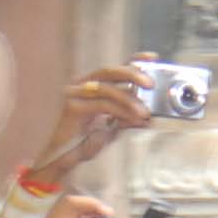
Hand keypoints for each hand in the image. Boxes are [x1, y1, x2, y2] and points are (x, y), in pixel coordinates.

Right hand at [30, 67, 156, 184]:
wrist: (64, 159)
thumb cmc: (84, 141)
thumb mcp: (112, 126)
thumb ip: (127, 116)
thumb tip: (148, 113)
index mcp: (91, 84)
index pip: (115, 68)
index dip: (133, 60)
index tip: (152, 57)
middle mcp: (81, 84)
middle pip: (109, 71)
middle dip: (132, 74)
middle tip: (150, 84)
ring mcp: (75, 94)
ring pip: (107, 89)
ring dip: (129, 100)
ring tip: (144, 112)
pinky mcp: (73, 107)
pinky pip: (103, 105)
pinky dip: (121, 111)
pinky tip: (133, 119)